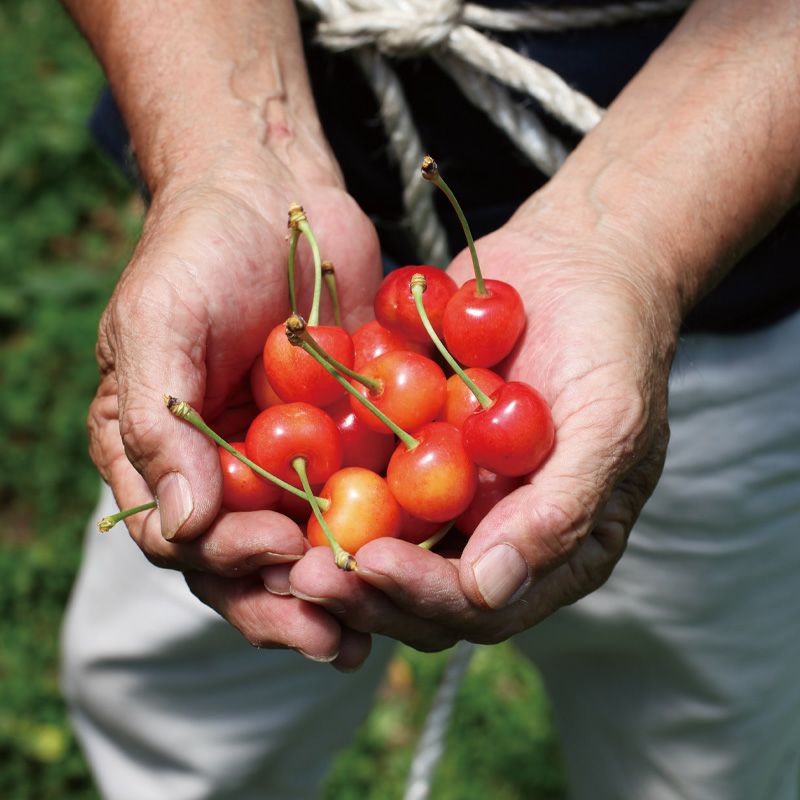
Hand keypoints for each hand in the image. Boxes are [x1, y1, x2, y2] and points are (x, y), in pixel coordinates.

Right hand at [88, 157, 381, 667]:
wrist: (272, 192)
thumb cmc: (198, 248)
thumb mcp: (158, 325)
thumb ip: (159, 425)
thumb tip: (180, 528)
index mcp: (160, 453)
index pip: (180, 537)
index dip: (226, 562)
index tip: (278, 554)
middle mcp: (218, 467)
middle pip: (245, 560)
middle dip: (287, 598)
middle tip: (335, 633)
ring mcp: (280, 456)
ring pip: (305, 540)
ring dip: (338, 585)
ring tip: (375, 628)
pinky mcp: (339, 434)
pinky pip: (357, 491)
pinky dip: (381, 529)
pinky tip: (416, 558)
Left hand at [288, 215, 676, 648]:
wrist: (575, 261)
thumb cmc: (610, 341)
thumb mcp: (607, 422)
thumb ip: (560, 510)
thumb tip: (492, 591)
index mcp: (551, 548)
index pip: (482, 605)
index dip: (422, 594)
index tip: (368, 564)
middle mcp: (493, 531)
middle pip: (419, 591)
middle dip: (361, 589)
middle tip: (301, 571)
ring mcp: (449, 492)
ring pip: (381, 543)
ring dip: (330, 548)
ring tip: (276, 537)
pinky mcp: (412, 447)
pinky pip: (364, 477)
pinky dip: (326, 483)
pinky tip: (281, 473)